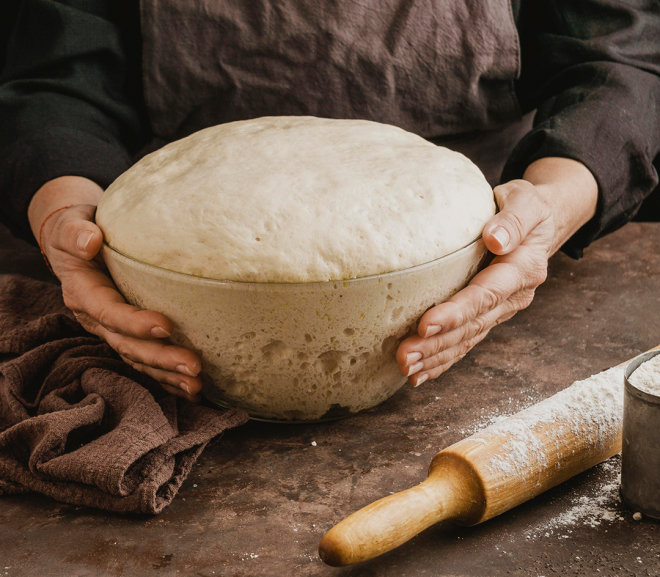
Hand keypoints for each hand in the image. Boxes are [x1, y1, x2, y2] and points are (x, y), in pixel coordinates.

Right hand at [29, 177, 202, 400]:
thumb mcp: (70, 226)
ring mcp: (111, 332)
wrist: (76, 242)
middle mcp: (96, 320)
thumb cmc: (77, 230)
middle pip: (128, 345)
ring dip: (167, 376)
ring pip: (139, 359)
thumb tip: (90, 240)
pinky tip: (191, 391)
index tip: (167, 326)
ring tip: (197, 386)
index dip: (135, 323)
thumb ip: (75, 233)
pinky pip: (145, 362)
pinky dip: (166, 379)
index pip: (110, 313)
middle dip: (161, 359)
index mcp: (84, 294)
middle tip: (193, 367)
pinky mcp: (125, 336)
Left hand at [396, 179, 553, 385]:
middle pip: (471, 326)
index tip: (426, 325)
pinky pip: (466, 342)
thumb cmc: (527, 208)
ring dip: (436, 358)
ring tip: (406, 369)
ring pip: (466, 340)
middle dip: (437, 344)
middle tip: (405, 357)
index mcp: (522, 271)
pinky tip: (420, 374)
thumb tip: (496, 239)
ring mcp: (501, 311)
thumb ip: (514, 219)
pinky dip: (443, 360)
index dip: (456, 313)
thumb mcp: (526, 201)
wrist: (540, 224)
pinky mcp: (488, 316)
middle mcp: (513, 298)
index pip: (485, 295)